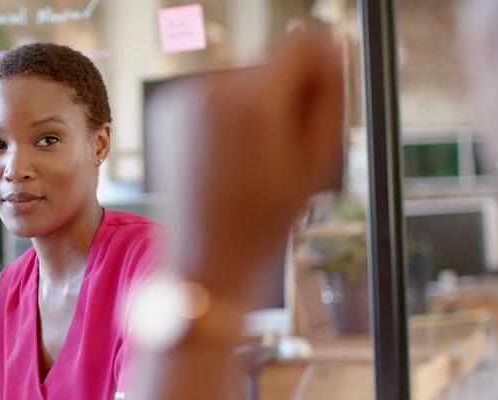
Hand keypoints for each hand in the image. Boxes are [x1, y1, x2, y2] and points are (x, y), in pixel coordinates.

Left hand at [149, 31, 343, 297]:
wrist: (205, 257)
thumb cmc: (265, 219)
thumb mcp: (319, 156)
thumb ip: (330, 91)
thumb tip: (328, 46)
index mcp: (253, 99)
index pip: (307, 43)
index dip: (321, 77)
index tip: (314, 115)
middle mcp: (211, 88)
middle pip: (273, 60)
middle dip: (285, 95)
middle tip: (279, 154)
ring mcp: (182, 97)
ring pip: (244, 77)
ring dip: (255, 106)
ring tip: (250, 161)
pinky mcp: (166, 108)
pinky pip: (214, 94)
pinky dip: (226, 115)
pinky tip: (225, 156)